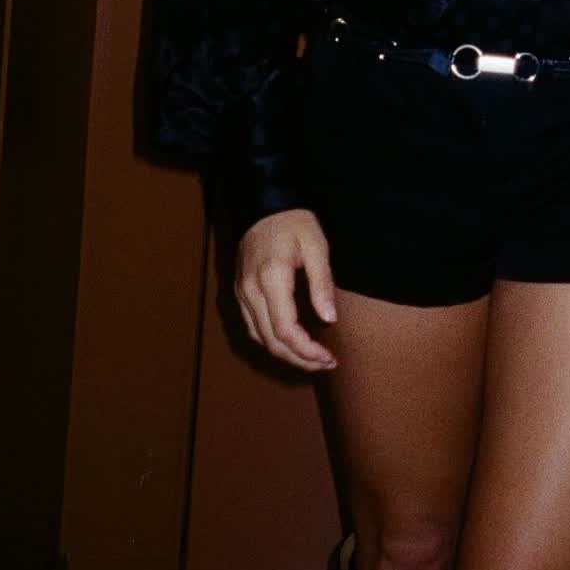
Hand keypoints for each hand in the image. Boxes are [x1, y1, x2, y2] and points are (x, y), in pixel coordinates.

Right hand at [234, 208, 338, 371]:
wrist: (264, 205)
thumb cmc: (294, 222)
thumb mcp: (316, 246)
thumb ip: (322, 283)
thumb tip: (329, 319)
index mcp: (271, 278)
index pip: (285, 329)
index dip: (306, 350)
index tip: (328, 358)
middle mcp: (250, 291)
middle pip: (271, 341)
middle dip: (299, 359)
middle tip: (326, 364)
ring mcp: (241, 294)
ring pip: (259, 338)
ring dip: (285, 354)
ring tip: (313, 360)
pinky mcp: (239, 293)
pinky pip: (253, 327)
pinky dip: (271, 342)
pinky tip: (290, 344)